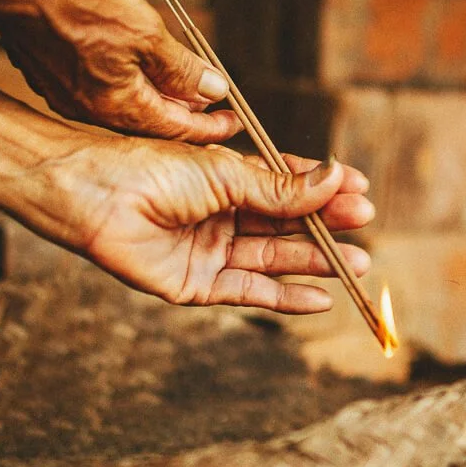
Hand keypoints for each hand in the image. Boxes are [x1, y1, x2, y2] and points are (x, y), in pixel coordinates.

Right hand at [0, 0, 240, 142]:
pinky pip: (97, 87)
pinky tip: (133, 60)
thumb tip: (215, 90)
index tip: (233, 123)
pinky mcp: (49, 73)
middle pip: (148, 120)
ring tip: (178, 81)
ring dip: (154, 94)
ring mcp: (64, 93)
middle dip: (183, 112)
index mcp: (118, 106)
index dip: (209, 127)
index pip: (176, 129)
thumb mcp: (146, 33)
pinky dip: (125, 80)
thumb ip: (181, 68)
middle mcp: (89, 110)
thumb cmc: (80, 3)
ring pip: (122, 103)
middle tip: (211, 102)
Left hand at [16, 137, 373, 312]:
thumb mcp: (226, 174)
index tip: (361, 188)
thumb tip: (336, 176)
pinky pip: (248, 291)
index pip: (285, 182)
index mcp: (226, 176)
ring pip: (272, 256)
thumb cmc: (156, 170)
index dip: (323, 186)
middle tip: (365, 225)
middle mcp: (221, 212)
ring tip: (356, 263)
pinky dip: (284, 296)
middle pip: (284, 221)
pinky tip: (319, 296)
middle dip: (325, 224)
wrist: (100, 197)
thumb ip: (280, 187)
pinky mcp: (196, 283)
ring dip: (313, 260)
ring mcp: (210, 248)